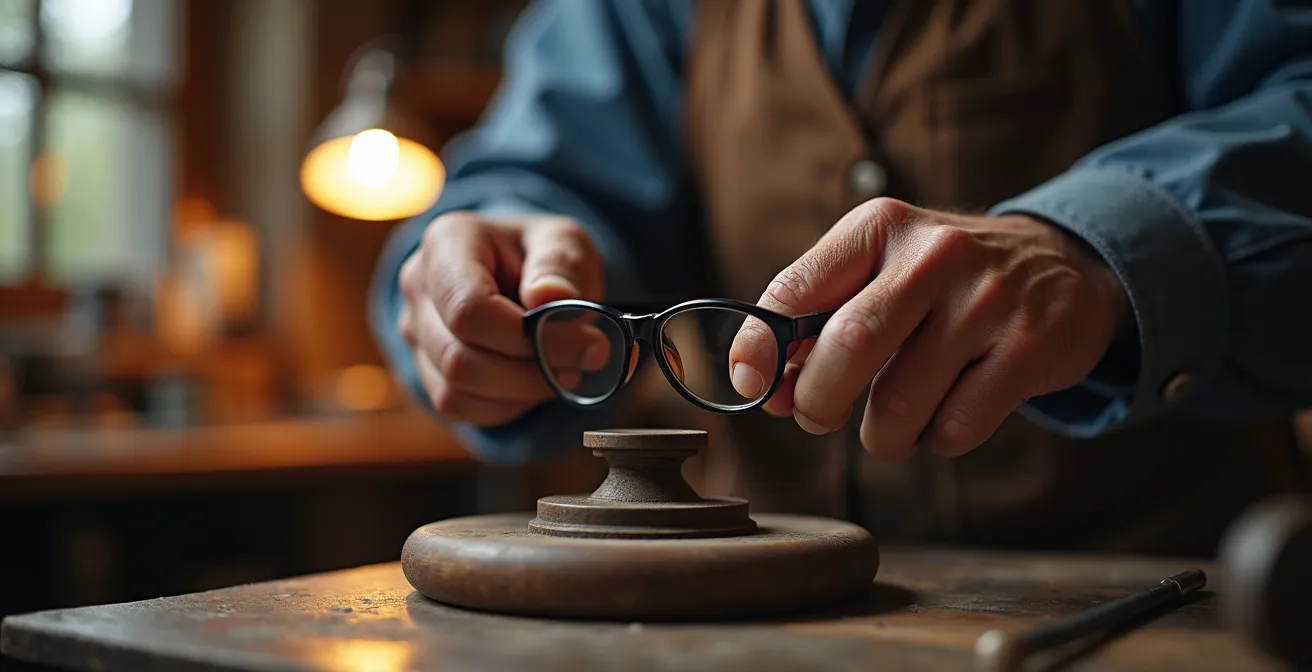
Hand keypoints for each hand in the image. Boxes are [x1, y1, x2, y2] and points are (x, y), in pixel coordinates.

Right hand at [398, 212, 607, 426]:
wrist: (524, 273)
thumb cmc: (543, 256)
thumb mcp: (565, 242)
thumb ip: (561, 265)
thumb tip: (547, 298)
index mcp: (446, 243)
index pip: (468, 309)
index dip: (527, 339)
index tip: (587, 342)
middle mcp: (418, 286)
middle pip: (459, 358)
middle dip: (531, 372)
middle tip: (585, 361)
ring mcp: (414, 330)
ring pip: (455, 390)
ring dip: (520, 392)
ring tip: (563, 370)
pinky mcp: (424, 367)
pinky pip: (457, 407)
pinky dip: (505, 405)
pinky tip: (534, 382)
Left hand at [729, 198, 1129, 458]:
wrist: (1065, 267)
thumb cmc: (943, 283)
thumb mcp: (881, 271)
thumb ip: (818, 319)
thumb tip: (763, 385)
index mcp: (879, 227)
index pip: (796, 289)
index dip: (760, 347)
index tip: (753, 385)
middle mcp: (934, 254)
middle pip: (848, 346)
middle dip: (817, 402)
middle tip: (818, 418)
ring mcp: (988, 300)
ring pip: (900, 402)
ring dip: (880, 436)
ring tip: (889, 427)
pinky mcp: (1031, 348)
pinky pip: (956, 426)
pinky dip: (935, 440)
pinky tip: (944, 417)